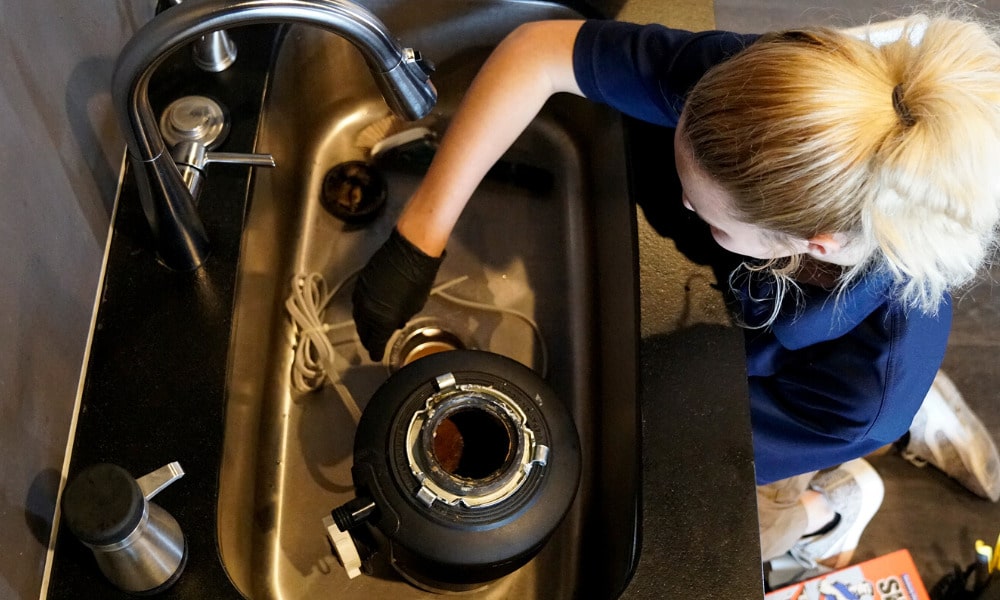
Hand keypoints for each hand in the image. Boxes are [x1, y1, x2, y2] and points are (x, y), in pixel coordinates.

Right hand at [352, 228, 443, 360]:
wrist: (410, 250)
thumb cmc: (419, 280)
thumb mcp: (414, 305)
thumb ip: (401, 318)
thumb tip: (394, 323)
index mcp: (381, 320)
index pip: (375, 342)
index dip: (376, 351)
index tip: (377, 356)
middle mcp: (366, 310)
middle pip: (363, 331)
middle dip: (368, 339)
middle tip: (373, 344)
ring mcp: (361, 295)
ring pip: (358, 316)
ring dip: (364, 325)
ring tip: (370, 330)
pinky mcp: (360, 282)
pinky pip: (358, 302)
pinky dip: (362, 310)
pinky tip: (368, 312)